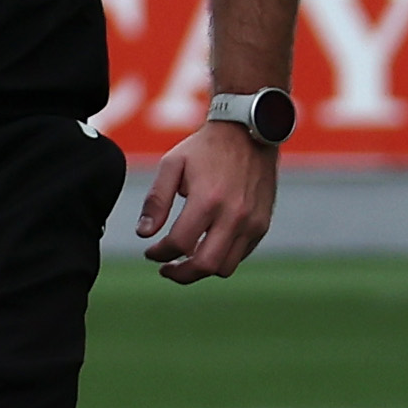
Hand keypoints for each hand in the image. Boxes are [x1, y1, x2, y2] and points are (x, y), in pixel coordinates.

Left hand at [136, 121, 277, 283]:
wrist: (249, 132)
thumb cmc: (206, 148)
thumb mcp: (172, 165)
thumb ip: (156, 201)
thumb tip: (143, 234)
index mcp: (208, 200)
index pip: (179, 244)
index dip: (159, 254)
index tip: (150, 252)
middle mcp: (234, 215)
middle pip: (204, 265)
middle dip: (179, 274)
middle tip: (165, 269)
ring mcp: (252, 222)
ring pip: (225, 267)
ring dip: (201, 270)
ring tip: (185, 261)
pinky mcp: (263, 224)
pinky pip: (241, 255)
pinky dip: (222, 259)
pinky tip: (206, 247)